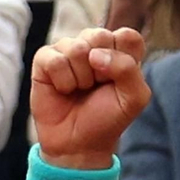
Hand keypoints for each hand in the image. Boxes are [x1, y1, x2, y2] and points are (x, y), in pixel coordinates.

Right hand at [31, 26, 150, 169]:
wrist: (78, 144)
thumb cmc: (107, 119)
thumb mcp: (133, 99)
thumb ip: (128, 70)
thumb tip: (94, 54)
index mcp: (120, 52)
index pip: (128, 36)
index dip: (124, 58)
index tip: (119, 81)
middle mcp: (94, 47)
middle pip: (100, 35)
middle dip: (102, 69)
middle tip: (97, 87)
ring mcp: (68, 50)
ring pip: (76, 48)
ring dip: (81, 78)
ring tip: (80, 90)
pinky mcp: (45, 59)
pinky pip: (55, 60)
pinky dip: (63, 81)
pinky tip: (63, 90)